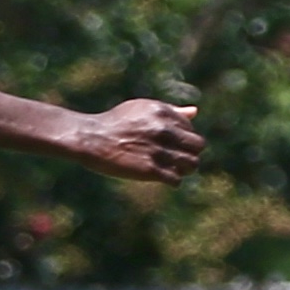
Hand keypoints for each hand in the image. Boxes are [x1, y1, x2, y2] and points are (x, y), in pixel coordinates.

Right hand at [83, 99, 203, 183]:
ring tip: (172, 169)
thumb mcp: (142, 109)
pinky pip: (176, 179)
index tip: (171, 144)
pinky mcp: (149, 170)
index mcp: (163, 113)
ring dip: (185, 169)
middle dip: (190, 153)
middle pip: (198, 146)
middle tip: (178, 159)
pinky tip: (162, 177)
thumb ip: (171, 111)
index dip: (183, 139)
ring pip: (192, 164)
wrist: (90, 138)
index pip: (191, 129)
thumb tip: (195, 112)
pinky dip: (172, 181)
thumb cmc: (116, 123)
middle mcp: (164, 130)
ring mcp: (158, 150)